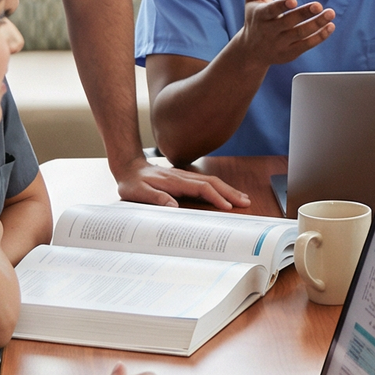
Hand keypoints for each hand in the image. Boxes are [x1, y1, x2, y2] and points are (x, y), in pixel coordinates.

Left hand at [115, 157, 250, 210]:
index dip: (216, 197)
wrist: (128, 167)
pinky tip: (226, 193)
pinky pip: (206, 182)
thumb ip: (155, 198)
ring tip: (243, 198)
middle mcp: (183, 176)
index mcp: (174, 181)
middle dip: (230, 192)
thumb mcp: (137, 192)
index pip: (201, 188)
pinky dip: (220, 187)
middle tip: (246, 202)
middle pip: (212, 182)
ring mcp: (185, 176)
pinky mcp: (185, 178)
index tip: (227, 207)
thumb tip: (174, 206)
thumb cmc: (132, 182)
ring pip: (212, 181)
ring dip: (228, 189)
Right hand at [240, 0, 335, 67]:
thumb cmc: (255, 19)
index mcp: (261, 16)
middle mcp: (270, 31)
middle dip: (303, 14)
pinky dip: (319, 37)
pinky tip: (330, 26)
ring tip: (330, 13)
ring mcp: (280, 44)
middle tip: (318, 5)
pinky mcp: (290, 54)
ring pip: (300, 35)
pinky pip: (306, 46)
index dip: (282, 6)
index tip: (293, 1)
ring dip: (316, 25)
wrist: (251, 51)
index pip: (271, 11)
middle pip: (288, 23)